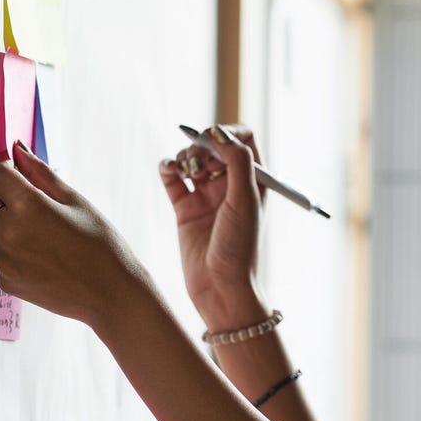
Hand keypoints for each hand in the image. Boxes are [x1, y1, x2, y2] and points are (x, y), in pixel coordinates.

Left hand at [0, 141, 145, 328]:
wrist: (110, 294)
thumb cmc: (101, 245)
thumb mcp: (75, 201)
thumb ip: (41, 174)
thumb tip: (18, 150)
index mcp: (27, 207)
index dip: (10, 169)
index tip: (23, 173)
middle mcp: (7, 233)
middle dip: (5, 192)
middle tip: (37, 202)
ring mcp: (3, 260)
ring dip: (7, 220)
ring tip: (43, 230)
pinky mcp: (4, 280)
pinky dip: (12, 246)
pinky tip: (41, 251)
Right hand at [158, 124, 267, 329]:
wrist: (221, 289)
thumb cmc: (241, 247)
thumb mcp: (245, 200)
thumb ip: (237, 162)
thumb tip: (219, 132)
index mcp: (253, 179)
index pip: (241, 138)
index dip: (225, 133)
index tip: (211, 141)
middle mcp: (230, 184)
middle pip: (213, 145)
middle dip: (201, 144)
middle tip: (197, 161)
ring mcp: (206, 196)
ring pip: (191, 159)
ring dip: (184, 156)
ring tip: (185, 170)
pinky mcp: (184, 209)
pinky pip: (172, 178)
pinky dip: (167, 168)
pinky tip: (169, 170)